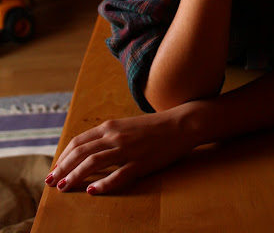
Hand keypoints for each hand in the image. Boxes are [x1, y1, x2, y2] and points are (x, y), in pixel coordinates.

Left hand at [45, 107, 196, 194]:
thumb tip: (88, 150)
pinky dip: (103, 184)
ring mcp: (127, 150)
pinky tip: (92, 192)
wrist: (180, 124)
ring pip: (93, 163)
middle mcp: (115, 136)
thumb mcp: (126, 126)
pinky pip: (118, 175)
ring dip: (75, 176)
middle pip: (81, 152)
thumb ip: (108, 135)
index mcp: (110, 127)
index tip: (55, 169)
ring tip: (64, 187)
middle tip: (51, 182)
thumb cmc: (153, 128)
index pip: (79, 142)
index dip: (63, 156)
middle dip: (63, 168)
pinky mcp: (140, 163)